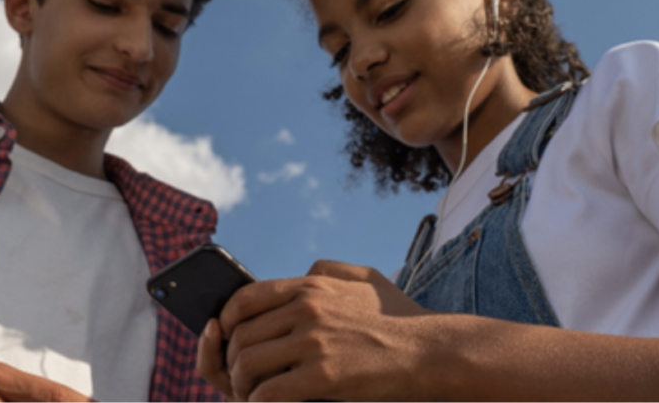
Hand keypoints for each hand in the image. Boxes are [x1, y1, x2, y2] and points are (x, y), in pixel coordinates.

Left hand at [199, 260, 434, 401]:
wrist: (431, 351)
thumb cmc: (401, 318)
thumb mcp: (366, 278)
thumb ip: (330, 270)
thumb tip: (301, 272)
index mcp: (313, 285)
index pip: (246, 297)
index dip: (227, 320)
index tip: (228, 337)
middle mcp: (307, 308)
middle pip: (241, 335)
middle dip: (232, 361)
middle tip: (240, 378)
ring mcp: (314, 341)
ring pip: (248, 364)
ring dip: (242, 385)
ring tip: (251, 396)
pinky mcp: (323, 376)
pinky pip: (268, 393)